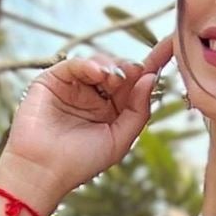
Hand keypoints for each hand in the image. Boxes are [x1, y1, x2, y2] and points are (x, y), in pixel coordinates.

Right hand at [0, 40, 172, 207]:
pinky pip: (75, 63)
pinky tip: (100, 75)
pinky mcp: (52, 79)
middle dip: (130, 68)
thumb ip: (138, 111)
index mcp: (113, 109)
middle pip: (120, 68)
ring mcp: (74, 85)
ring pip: (100, 61)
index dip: (154, 62)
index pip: (136, 82)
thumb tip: (150, 77)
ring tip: (114, 80)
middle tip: (133, 75)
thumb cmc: (80, 162)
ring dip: (112, 66)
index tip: (173, 44)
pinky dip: (90, 65)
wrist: (43, 171)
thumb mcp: (120, 140)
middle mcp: (95, 94)